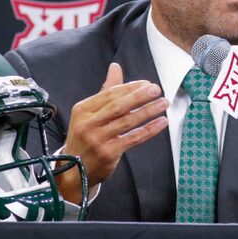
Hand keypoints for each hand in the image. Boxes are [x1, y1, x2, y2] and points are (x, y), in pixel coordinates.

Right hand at [58, 62, 168, 202]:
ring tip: (163, 104)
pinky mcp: (108, 153)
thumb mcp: (89, 114)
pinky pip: (133, 138)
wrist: (74, 171)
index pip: (109, 94)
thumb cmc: (86, 137)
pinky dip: (149, 129)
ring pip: (127, 121)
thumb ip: (105, 91)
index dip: (130, 87)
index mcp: (82, 110)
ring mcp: (97, 139)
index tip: (147, 83)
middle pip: (118, 106)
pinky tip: (161, 122)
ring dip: (148, 111)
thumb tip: (115, 67)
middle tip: (157, 90)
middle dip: (140, 96)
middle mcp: (87, 124)